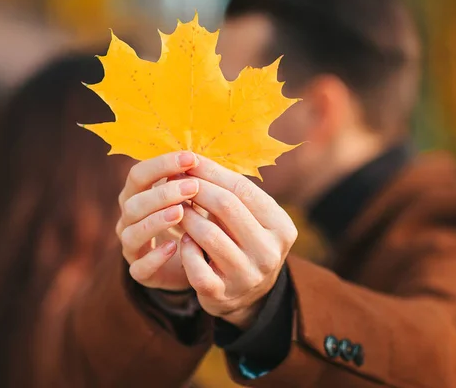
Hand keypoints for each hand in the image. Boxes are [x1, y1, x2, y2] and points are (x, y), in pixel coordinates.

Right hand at [116, 151, 200, 290]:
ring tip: (181, 213)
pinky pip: (140, 267)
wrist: (192, 263)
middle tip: (192, 187)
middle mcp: (128, 220)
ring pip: (132, 232)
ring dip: (156, 221)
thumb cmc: (192, 222)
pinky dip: (156, 256)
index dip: (161, 165)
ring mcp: (131, 247)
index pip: (138, 175)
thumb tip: (204, 154)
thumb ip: (192, 180)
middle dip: (162, 193)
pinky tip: (175, 246)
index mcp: (136, 196)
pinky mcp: (140, 273)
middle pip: (132, 203)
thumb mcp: (192, 199)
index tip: (190, 158)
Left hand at [179, 156, 297, 329]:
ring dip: (186, 215)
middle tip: (175, 178)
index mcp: (281, 227)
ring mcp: (246, 276)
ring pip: (208, 235)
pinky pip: (195, 266)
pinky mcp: (221, 295)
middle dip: (196, 188)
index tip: (189, 160)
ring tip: (174, 205)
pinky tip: (181, 240)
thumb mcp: (253, 219)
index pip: (243, 189)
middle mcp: (268, 252)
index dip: (212, 172)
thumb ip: (233, 193)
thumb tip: (196, 159)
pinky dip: (185, 249)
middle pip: (226, 207)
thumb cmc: (245, 243)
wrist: (249, 296)